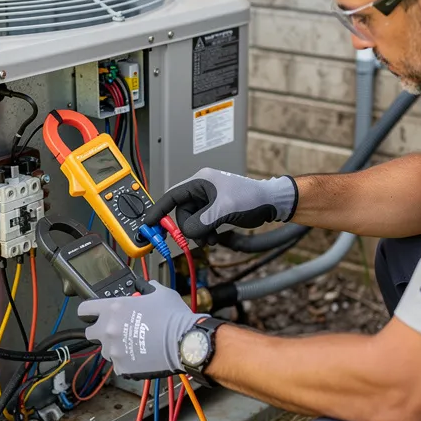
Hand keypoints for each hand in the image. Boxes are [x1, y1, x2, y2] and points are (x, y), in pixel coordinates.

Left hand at [78, 283, 202, 379]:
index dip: (88, 312)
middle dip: (100, 331)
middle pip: (90, 332)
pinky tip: (140, 356)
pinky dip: (126, 362)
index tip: (91, 315)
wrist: (184, 341)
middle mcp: (109, 329)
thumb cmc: (173, 317)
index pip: (84, 309)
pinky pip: (118, 365)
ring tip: (132, 345)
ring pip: (105, 350)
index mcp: (113, 308)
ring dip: (114, 347)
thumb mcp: (159, 293)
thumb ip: (146, 289)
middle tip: (116, 331)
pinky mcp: (121, 366)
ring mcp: (114, 349)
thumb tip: (146, 287)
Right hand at [142, 168, 296, 245]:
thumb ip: (202, 221)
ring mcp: (208, 200)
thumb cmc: (253, 198)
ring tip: (211, 238)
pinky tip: (215, 237)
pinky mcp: (215, 210)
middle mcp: (202, 189)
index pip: (172, 196)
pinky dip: (205, 233)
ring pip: (192, 221)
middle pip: (181, 213)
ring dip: (199, 233)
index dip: (159, 210)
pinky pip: (201, 224)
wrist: (271, 203)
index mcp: (201, 181)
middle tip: (200, 237)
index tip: (149, 223)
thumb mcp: (224, 209)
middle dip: (189, 228)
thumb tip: (188, 231)